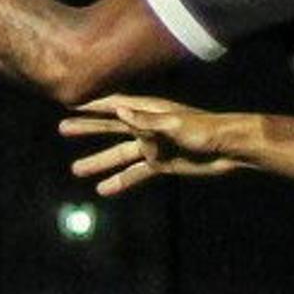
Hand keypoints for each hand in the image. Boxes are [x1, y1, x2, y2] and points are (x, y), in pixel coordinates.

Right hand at [62, 93, 243, 194]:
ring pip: (119, 154)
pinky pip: (135, 174)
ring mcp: (153, 146)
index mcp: (149, 111)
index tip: (70, 103)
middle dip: (88, 128)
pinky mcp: (161, 164)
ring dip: (99, 161)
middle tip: (63, 129)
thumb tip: (117, 110)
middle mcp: (147, 127)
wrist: (230, 149)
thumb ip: (146, 120)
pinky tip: (104, 190)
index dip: (93, 104)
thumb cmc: (205, 130)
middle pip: (111, 127)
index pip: (115, 105)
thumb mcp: (175, 124)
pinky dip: (120, 181)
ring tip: (76, 170)